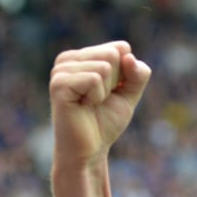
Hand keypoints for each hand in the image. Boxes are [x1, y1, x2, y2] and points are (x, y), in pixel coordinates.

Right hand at [48, 41, 150, 167]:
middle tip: (99, 100)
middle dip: (116, 82)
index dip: (126, 74)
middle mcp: (69, 58)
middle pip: (114, 54)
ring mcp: (61, 69)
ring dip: (105, 91)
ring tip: (90, 103)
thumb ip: (137, 74)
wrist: (90, 149)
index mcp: (84, 56)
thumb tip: (129, 56)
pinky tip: (83, 105)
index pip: (121, 48)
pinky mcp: (58, 83)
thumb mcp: (130, 94)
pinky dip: (97, 96)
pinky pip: (94, 79)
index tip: (112, 92)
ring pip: (105, 66)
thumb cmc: (106, 121)